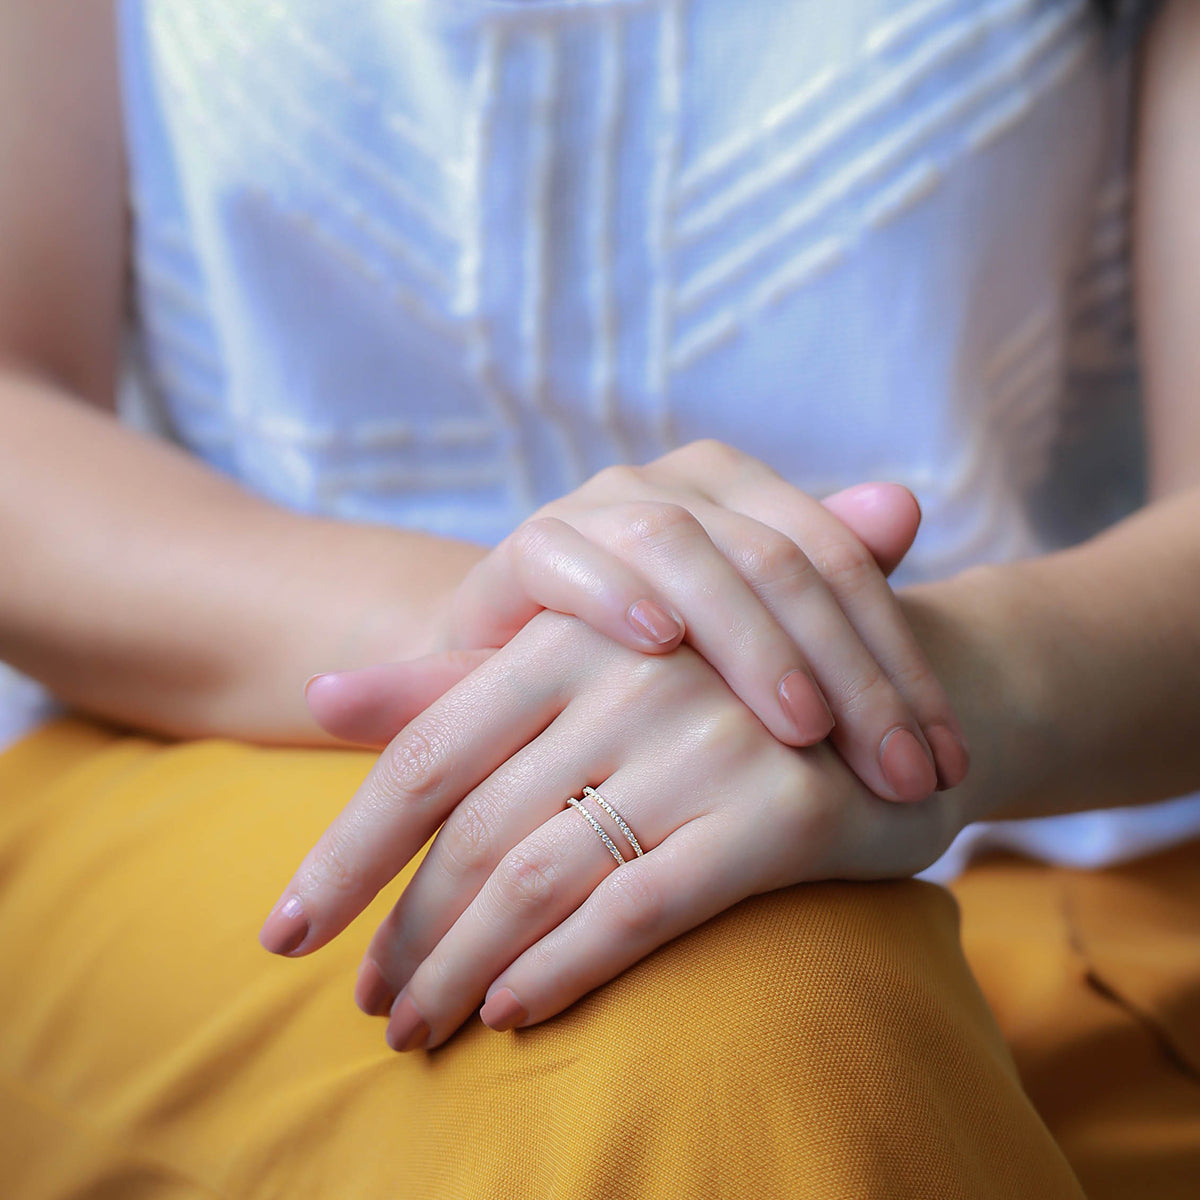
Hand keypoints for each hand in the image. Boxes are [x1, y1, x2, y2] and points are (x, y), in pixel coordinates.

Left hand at [263, 611, 965, 1050]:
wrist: (881, 703)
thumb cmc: (703, 695)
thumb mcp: (579, 672)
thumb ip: (454, 687)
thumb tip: (316, 694)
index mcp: (570, 635)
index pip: (423, 754)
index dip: (345, 852)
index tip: (283, 934)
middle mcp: (630, 677)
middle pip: (472, 829)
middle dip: (405, 933)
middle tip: (370, 1006)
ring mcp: (707, 742)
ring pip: (541, 874)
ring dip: (463, 969)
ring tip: (419, 1028)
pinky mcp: (777, 814)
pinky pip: (635, 910)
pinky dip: (561, 969)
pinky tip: (514, 1013)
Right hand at [436, 442, 968, 802]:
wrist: (527, 680)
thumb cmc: (655, 675)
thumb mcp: (753, 651)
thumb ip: (826, 585)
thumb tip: (906, 507)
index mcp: (742, 493)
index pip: (842, 562)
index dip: (900, 661)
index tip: (944, 767)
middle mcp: (674, 486)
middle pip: (779, 560)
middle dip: (848, 673)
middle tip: (897, 775)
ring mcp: (596, 509)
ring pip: (685, 550)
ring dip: (747, 639)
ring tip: (803, 727)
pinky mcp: (526, 546)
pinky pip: (568, 555)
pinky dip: (613, 593)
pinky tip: (660, 647)